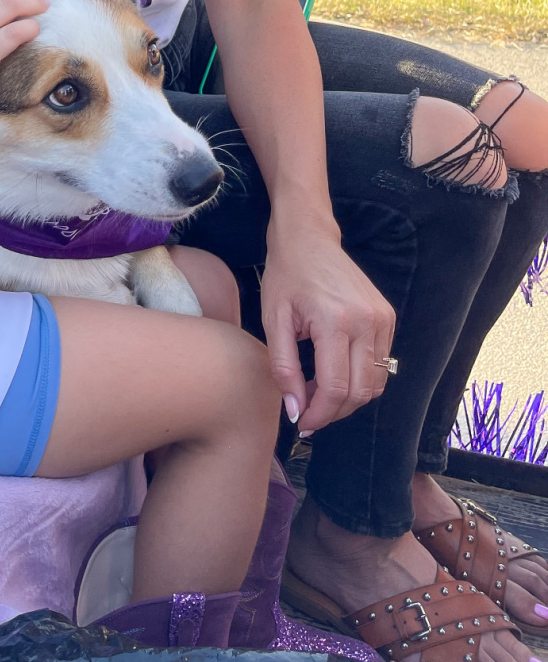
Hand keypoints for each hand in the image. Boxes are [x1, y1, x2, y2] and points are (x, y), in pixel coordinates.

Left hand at [260, 228, 395, 433]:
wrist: (308, 238)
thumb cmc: (285, 276)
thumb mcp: (273, 321)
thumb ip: (284, 369)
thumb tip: (295, 412)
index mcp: (336, 322)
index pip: (336, 389)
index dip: (319, 414)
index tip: (301, 423)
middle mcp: (367, 322)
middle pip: (360, 393)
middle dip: (334, 412)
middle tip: (308, 414)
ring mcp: (383, 319)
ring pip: (374, 383)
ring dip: (349, 399)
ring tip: (318, 394)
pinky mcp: (387, 317)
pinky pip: (380, 363)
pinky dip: (359, 378)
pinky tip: (333, 373)